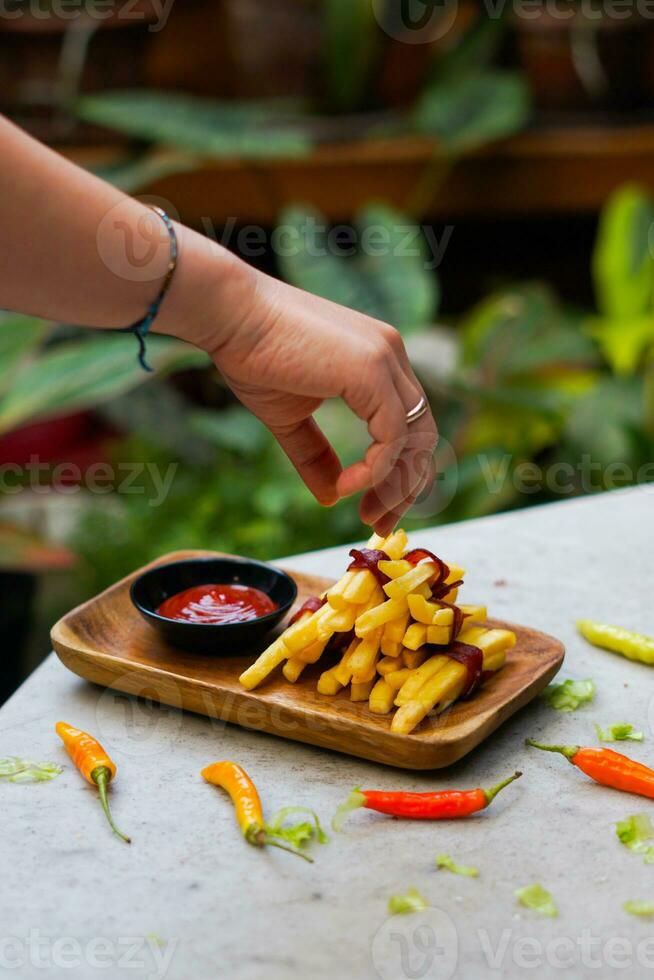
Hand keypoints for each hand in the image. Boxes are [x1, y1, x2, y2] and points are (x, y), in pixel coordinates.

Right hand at [206, 267, 437, 536]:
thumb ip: (315, 454)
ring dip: (395, 486)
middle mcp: (391, 356)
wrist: (229, 316)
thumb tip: (331, 498)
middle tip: (379, 525)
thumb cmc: (252, 356)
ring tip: (366, 515)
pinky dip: (376, 469)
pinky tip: (348, 486)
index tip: (374, 509)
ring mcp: (385, 359)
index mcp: (378, 361)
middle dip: (406, 488)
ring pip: (415, 439)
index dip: (400, 472)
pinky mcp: (371, 370)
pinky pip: (392, 435)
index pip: (410, 424)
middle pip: (423, 436)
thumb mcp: (290, 417)